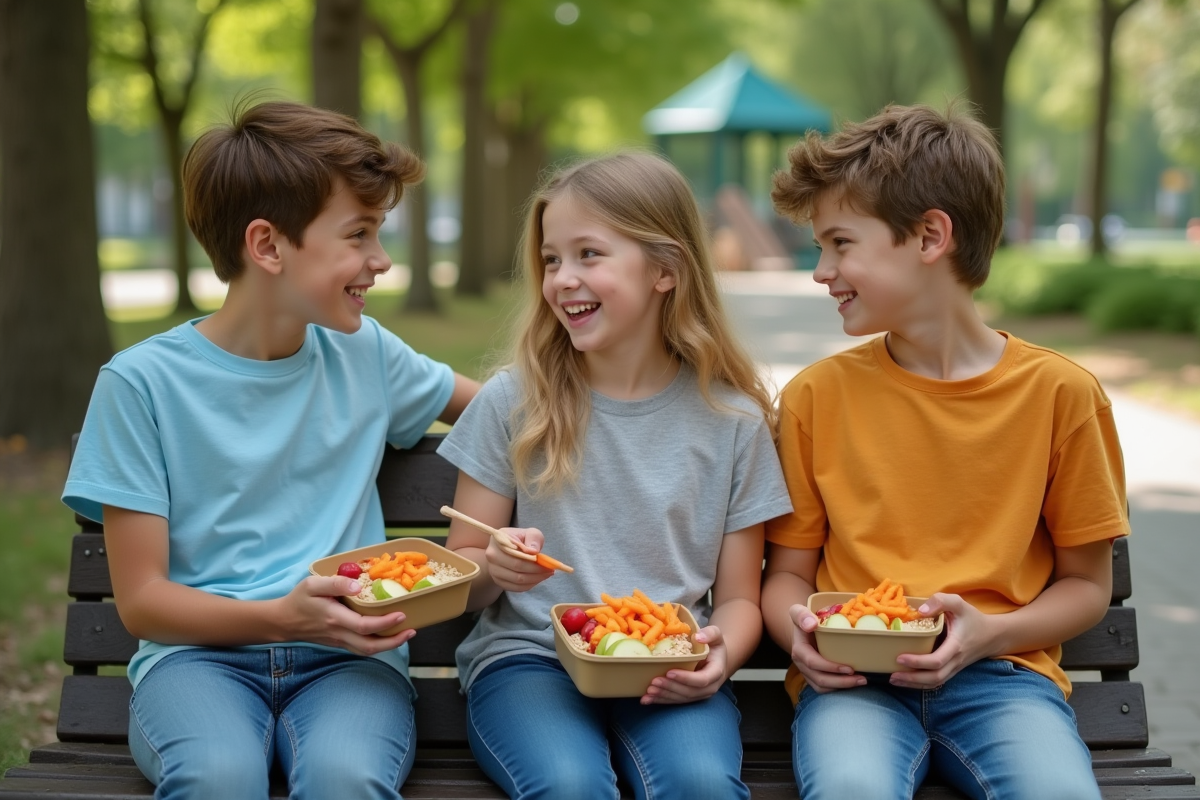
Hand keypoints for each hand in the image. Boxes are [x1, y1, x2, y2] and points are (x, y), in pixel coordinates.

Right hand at [275, 575, 415, 655]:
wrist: (283, 621)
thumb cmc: (298, 600)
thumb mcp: (312, 584)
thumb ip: (336, 584)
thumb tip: (358, 586)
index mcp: (334, 618)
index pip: (364, 626)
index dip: (385, 623)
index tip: (402, 614)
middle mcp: (339, 634)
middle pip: (370, 646)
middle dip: (394, 641)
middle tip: (412, 630)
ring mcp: (339, 641)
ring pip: (367, 650)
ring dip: (389, 645)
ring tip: (406, 633)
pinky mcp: (339, 643)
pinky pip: (361, 648)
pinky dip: (378, 644)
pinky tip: (388, 635)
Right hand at [485, 527, 552, 593]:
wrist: (507, 547)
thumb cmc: (520, 539)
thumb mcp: (529, 532)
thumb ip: (533, 538)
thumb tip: (533, 551)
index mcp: (497, 542)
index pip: (516, 557)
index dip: (533, 563)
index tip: (547, 564)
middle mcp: (491, 557)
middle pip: (517, 570)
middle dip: (536, 572)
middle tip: (550, 571)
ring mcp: (493, 571)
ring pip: (517, 581)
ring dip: (534, 580)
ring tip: (546, 574)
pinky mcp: (498, 581)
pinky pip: (515, 588)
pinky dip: (529, 585)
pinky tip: (537, 579)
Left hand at [641, 626, 727, 704]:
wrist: (717, 659)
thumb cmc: (714, 646)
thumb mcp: (716, 635)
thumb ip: (710, 634)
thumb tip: (698, 637)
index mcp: (716, 672)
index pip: (702, 679)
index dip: (685, 678)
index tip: (669, 672)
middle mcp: (709, 687)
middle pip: (689, 692)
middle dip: (670, 687)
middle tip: (654, 681)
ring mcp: (699, 695)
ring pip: (681, 699)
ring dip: (664, 696)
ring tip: (649, 691)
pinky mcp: (690, 697)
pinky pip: (675, 700)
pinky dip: (661, 700)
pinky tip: (647, 699)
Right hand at [787, 603, 863, 692]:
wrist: (801, 629)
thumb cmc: (804, 620)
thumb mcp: (798, 612)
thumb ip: (802, 615)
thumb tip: (811, 624)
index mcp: (799, 649)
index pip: (813, 662)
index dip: (831, 668)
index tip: (850, 668)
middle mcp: (801, 664)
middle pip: (820, 679)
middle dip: (842, 682)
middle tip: (862, 679)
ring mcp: (806, 672)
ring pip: (822, 687)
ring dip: (842, 687)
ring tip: (861, 681)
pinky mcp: (813, 677)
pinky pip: (824, 689)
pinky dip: (838, 688)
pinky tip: (852, 683)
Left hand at [890, 593, 995, 688]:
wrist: (992, 635)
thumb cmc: (972, 618)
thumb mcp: (958, 603)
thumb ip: (940, 601)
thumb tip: (920, 611)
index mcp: (956, 646)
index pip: (937, 661)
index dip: (918, 662)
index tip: (900, 657)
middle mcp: (955, 661)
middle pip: (935, 678)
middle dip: (912, 679)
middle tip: (892, 674)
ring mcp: (954, 668)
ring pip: (935, 683)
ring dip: (914, 684)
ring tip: (894, 680)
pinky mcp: (952, 670)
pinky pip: (937, 681)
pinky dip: (921, 684)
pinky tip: (907, 680)